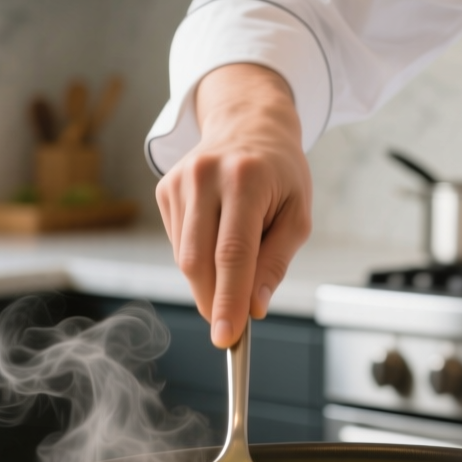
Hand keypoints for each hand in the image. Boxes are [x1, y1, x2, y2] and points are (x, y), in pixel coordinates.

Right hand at [156, 63, 312, 347]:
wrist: (248, 123)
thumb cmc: (280, 173)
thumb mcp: (297, 214)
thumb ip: (276, 262)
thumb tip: (254, 307)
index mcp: (246, 179)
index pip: (232, 253)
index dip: (228, 300)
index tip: (226, 337)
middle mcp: (206, 176)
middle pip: (199, 260)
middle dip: (212, 301)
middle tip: (228, 325)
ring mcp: (179, 181)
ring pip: (184, 256)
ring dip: (207, 282)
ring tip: (234, 270)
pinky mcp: (164, 189)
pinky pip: (178, 243)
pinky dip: (198, 259)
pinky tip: (217, 240)